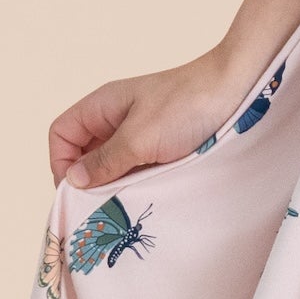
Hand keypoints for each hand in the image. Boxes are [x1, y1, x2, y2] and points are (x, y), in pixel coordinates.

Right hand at [51, 45, 266, 188]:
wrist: (239, 90)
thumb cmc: (187, 106)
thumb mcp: (139, 138)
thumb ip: (105, 161)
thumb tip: (73, 181)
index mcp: (102, 106)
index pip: (62, 134)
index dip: (60, 162)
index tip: (77, 190)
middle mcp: (117, 118)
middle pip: (84, 153)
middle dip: (88, 180)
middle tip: (99, 208)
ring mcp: (140, 133)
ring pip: (112, 165)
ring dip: (114, 184)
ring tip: (124, 206)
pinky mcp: (163, 146)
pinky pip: (137, 168)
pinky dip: (136, 183)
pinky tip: (146, 198)